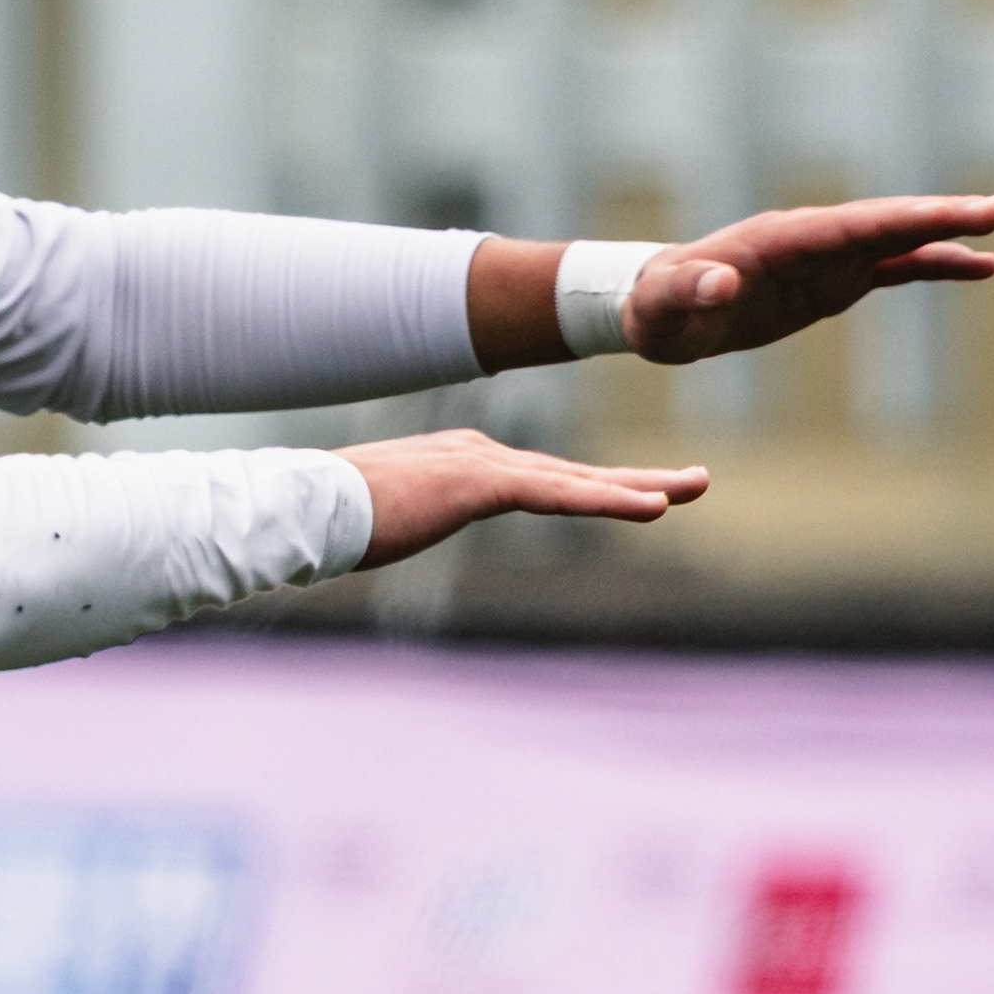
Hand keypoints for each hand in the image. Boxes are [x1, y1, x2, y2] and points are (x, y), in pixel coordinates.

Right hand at [336, 428, 708, 570]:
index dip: (590, 489)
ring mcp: (480, 464)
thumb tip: (376, 539)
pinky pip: (560, 495)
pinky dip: (609, 501)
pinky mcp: (480, 482)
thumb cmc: (324, 521)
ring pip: (577, 481)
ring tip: (693, 489)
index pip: (538, 479)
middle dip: (636, 480)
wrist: (299, 505)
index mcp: (457, 464)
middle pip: (571, 474)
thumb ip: (397, 523)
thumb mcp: (379, 524)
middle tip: (694, 482)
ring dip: (642, 486)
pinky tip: (654, 508)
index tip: (631, 495)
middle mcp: (477, 454)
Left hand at [624, 191, 993, 363]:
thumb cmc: (656, 309)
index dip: (906, 218)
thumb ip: (690, 292)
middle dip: (945, 215)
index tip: (958, 213)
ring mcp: (825, 257)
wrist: (655, 311)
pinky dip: (934, 263)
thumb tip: (720, 284)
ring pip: (897, 237)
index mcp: (777, 240)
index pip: (853, 225)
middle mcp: (809, 239)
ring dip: (950, 229)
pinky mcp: (831, 279)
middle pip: (886, 222)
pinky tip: (980, 265)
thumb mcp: (665, 309)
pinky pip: (892, 268)